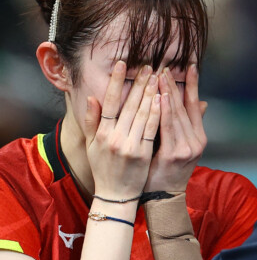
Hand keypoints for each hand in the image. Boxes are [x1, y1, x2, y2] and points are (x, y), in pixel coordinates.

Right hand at [83, 61, 160, 198]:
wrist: (115, 195)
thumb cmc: (104, 168)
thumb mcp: (92, 145)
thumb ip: (91, 121)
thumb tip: (91, 98)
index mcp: (101, 133)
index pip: (108, 101)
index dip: (115, 82)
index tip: (122, 64)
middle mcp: (113, 137)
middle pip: (128, 104)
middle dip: (139, 83)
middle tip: (149, 66)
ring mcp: (128, 146)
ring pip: (142, 114)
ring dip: (151, 93)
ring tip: (158, 77)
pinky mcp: (143, 154)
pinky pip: (151, 129)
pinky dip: (157, 113)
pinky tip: (163, 99)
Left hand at [144, 64, 206, 192]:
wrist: (163, 197)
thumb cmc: (166, 170)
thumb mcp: (181, 147)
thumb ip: (187, 124)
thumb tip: (201, 102)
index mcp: (198, 137)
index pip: (195, 105)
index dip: (193, 85)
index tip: (190, 66)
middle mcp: (196, 141)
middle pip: (185, 107)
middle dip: (175, 85)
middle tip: (166, 66)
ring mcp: (187, 147)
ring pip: (176, 114)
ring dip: (168, 93)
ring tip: (160, 75)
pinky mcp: (174, 154)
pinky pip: (167, 127)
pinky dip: (163, 110)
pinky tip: (159, 96)